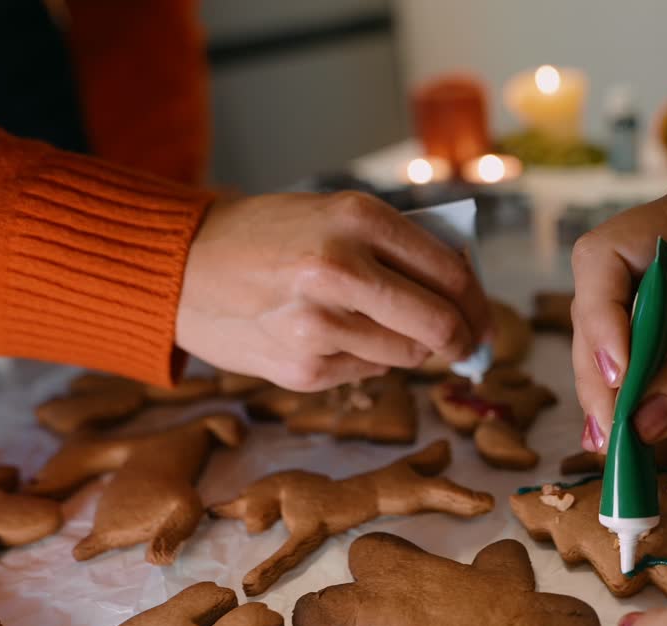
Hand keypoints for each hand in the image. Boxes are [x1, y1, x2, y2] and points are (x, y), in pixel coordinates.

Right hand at [176, 191, 488, 389]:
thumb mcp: (334, 215)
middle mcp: (340, 269)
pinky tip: (336, 335)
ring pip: (409, 354)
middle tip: (467, 344)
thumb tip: (464, 291)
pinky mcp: (303, 368)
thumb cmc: (268, 236)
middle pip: (441, 324)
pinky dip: (369, 357)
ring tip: (385, 327)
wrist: (182, 268)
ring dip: (413, 347)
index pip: (451, 273)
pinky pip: (369, 369)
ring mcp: (319, 325)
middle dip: (464, 339)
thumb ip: (398, 246)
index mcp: (357, 218)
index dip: (479, 303)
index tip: (483, 318)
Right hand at [571, 178, 666, 449]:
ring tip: (610, 444)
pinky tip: (621, 438)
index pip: (610, 252)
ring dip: (606, 390)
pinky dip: (628, 401)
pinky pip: (635, 365)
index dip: (601, 311)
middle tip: (611, 426)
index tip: (622, 372)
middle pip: (599, 300)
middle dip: (600, 364)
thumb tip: (642, 421)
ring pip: (608, 339)